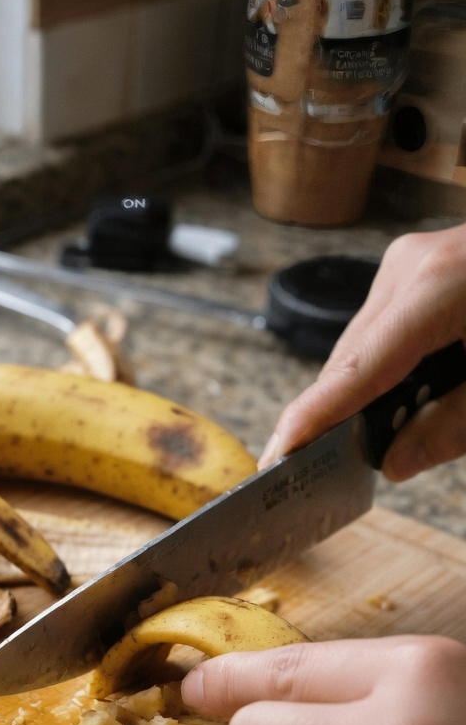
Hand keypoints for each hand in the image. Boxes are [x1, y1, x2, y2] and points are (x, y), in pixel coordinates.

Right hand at [259, 224, 465, 480]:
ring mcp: (414, 260)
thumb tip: (394, 462)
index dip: (310, 419)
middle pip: (352, 359)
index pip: (351, 372)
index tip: (276, 455)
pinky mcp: (424, 264)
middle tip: (357, 464)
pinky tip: (424, 387)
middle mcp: (410, 268)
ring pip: (367, 344)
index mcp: (432, 292)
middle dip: (349, 413)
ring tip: (412, 422)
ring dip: (378, 390)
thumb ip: (452, 426)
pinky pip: (389, 326)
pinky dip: (397, 364)